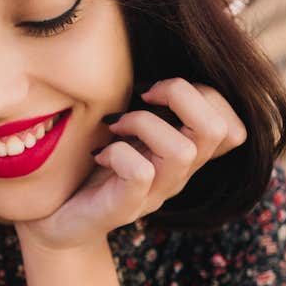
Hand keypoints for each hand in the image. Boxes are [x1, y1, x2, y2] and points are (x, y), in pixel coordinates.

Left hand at [17, 79, 246, 251]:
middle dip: (181, 96)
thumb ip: (144, 105)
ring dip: (144, 123)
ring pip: (183, 151)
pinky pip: (141, 173)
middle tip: (141, 96)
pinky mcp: (125, 209)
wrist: (53, 220)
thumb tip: (146, 65)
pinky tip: (100, 153)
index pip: (232, 125)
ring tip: (114, 126)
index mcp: (183, 153)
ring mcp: (154, 194)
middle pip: (218, 130)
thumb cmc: (85, 166)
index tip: (156, 91)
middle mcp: (177, 175)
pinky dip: (118, 153)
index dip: (205, 95)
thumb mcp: (122, 128)